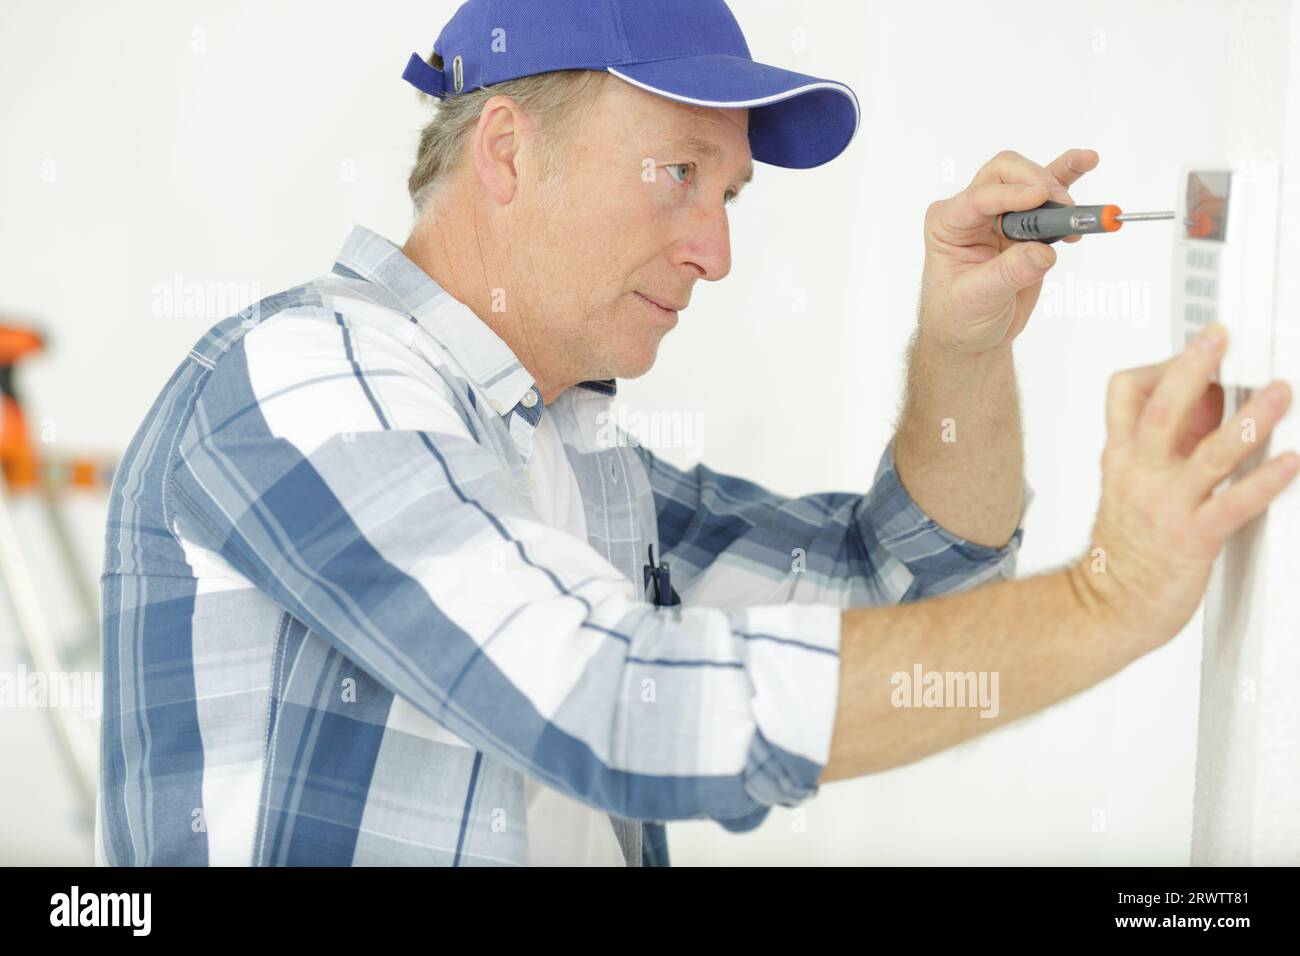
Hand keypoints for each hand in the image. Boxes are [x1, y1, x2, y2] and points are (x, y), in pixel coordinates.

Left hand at [918, 148, 1099, 355]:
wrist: (971, 336)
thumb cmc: (959, 316)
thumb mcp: (976, 299)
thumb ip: (1009, 273)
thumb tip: (1043, 252)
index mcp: (947, 224)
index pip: (978, 197)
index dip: (1010, 194)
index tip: (1040, 198)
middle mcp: (971, 212)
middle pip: (1003, 174)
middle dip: (1035, 182)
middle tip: (1062, 207)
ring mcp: (1000, 215)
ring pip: (1028, 178)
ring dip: (1058, 177)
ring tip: (1082, 184)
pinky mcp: (1027, 225)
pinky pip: (1047, 195)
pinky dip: (1068, 178)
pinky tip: (1087, 164)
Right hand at [1072, 323, 1298, 648]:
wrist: (1106, 607)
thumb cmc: (1125, 549)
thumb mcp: (1132, 482)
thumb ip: (1168, 441)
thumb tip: (1213, 398)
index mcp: (1122, 456)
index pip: (1127, 392)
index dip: (1163, 365)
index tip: (1201, 351)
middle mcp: (1140, 474)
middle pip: (1160, 409)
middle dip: (1193, 367)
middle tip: (1220, 338)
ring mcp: (1166, 505)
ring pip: (1207, 453)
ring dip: (1249, 420)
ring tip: (1280, 394)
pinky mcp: (1193, 538)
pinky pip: (1234, 504)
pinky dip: (1266, 481)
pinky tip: (1290, 464)